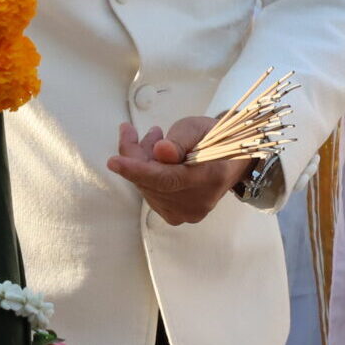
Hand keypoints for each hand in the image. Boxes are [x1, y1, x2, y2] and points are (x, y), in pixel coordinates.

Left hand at [106, 117, 250, 225]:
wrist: (231, 162)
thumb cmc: (215, 139)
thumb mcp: (199, 128)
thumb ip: (180, 139)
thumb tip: (161, 151)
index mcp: (207, 178)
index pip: (166, 179)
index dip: (137, 170)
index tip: (114, 161)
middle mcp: (196, 203)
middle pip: (151, 183)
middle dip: (134, 156)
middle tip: (131, 130)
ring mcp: (186, 214)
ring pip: (147, 188)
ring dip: (140, 163)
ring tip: (151, 139)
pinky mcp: (177, 216)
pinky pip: (150, 194)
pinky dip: (145, 175)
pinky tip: (154, 158)